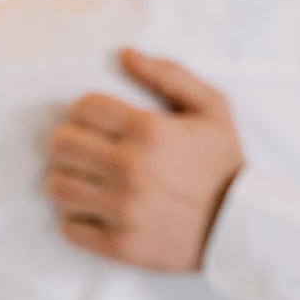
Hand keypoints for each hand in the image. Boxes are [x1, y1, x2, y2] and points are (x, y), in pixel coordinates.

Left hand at [45, 49, 244, 272]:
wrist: (242, 227)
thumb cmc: (223, 163)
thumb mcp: (212, 106)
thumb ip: (168, 75)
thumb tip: (124, 54)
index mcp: (150, 131)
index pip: (83, 107)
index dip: (85, 110)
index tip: (96, 121)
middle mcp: (131, 169)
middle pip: (61, 145)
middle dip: (69, 141)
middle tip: (84, 149)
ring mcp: (123, 210)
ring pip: (57, 187)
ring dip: (66, 179)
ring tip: (85, 179)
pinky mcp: (120, 245)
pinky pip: (69, 227)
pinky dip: (75, 218)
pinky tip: (94, 210)